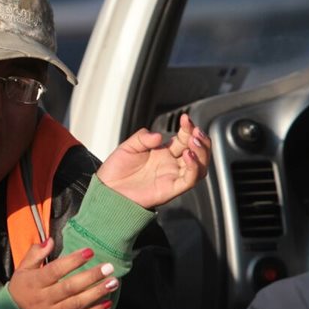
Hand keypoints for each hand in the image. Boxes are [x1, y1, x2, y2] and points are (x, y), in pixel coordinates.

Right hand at [7, 237, 118, 308]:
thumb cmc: (19, 292)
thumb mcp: (22, 270)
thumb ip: (35, 254)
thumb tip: (50, 240)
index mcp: (34, 283)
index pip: (55, 270)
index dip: (73, 261)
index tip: (89, 252)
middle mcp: (43, 300)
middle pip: (70, 287)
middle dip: (91, 276)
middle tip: (109, 268)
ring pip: (77, 303)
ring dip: (97, 293)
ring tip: (113, 283)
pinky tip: (106, 304)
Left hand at [96, 113, 210, 208]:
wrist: (107, 190)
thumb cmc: (116, 170)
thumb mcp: (128, 146)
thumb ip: (143, 138)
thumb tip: (159, 136)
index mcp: (164, 153)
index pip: (185, 139)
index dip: (188, 128)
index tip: (185, 118)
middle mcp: (171, 165)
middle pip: (198, 153)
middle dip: (201, 140)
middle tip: (195, 130)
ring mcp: (172, 177)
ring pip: (200, 167)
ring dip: (202, 152)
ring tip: (195, 140)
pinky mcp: (170, 189)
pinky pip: (189, 180)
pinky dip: (194, 168)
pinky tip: (188, 155)